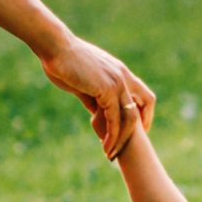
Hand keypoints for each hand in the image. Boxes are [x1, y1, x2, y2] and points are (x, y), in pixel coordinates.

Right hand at [38, 32, 152, 156]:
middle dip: (140, 128)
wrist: (55, 47)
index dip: (142, 112)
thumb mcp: (82, 82)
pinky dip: (112, 135)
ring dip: (122, 139)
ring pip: (130, 117)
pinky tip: (105, 146)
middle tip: (128, 146)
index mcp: (119, 72)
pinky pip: (115, 119)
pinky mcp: (107, 89)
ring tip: (111, 154)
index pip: (142, 94)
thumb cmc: (63, 61)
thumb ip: (92, 97)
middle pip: (145, 104)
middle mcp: (123, 76)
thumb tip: (96, 112)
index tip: (134, 129)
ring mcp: (117, 82)